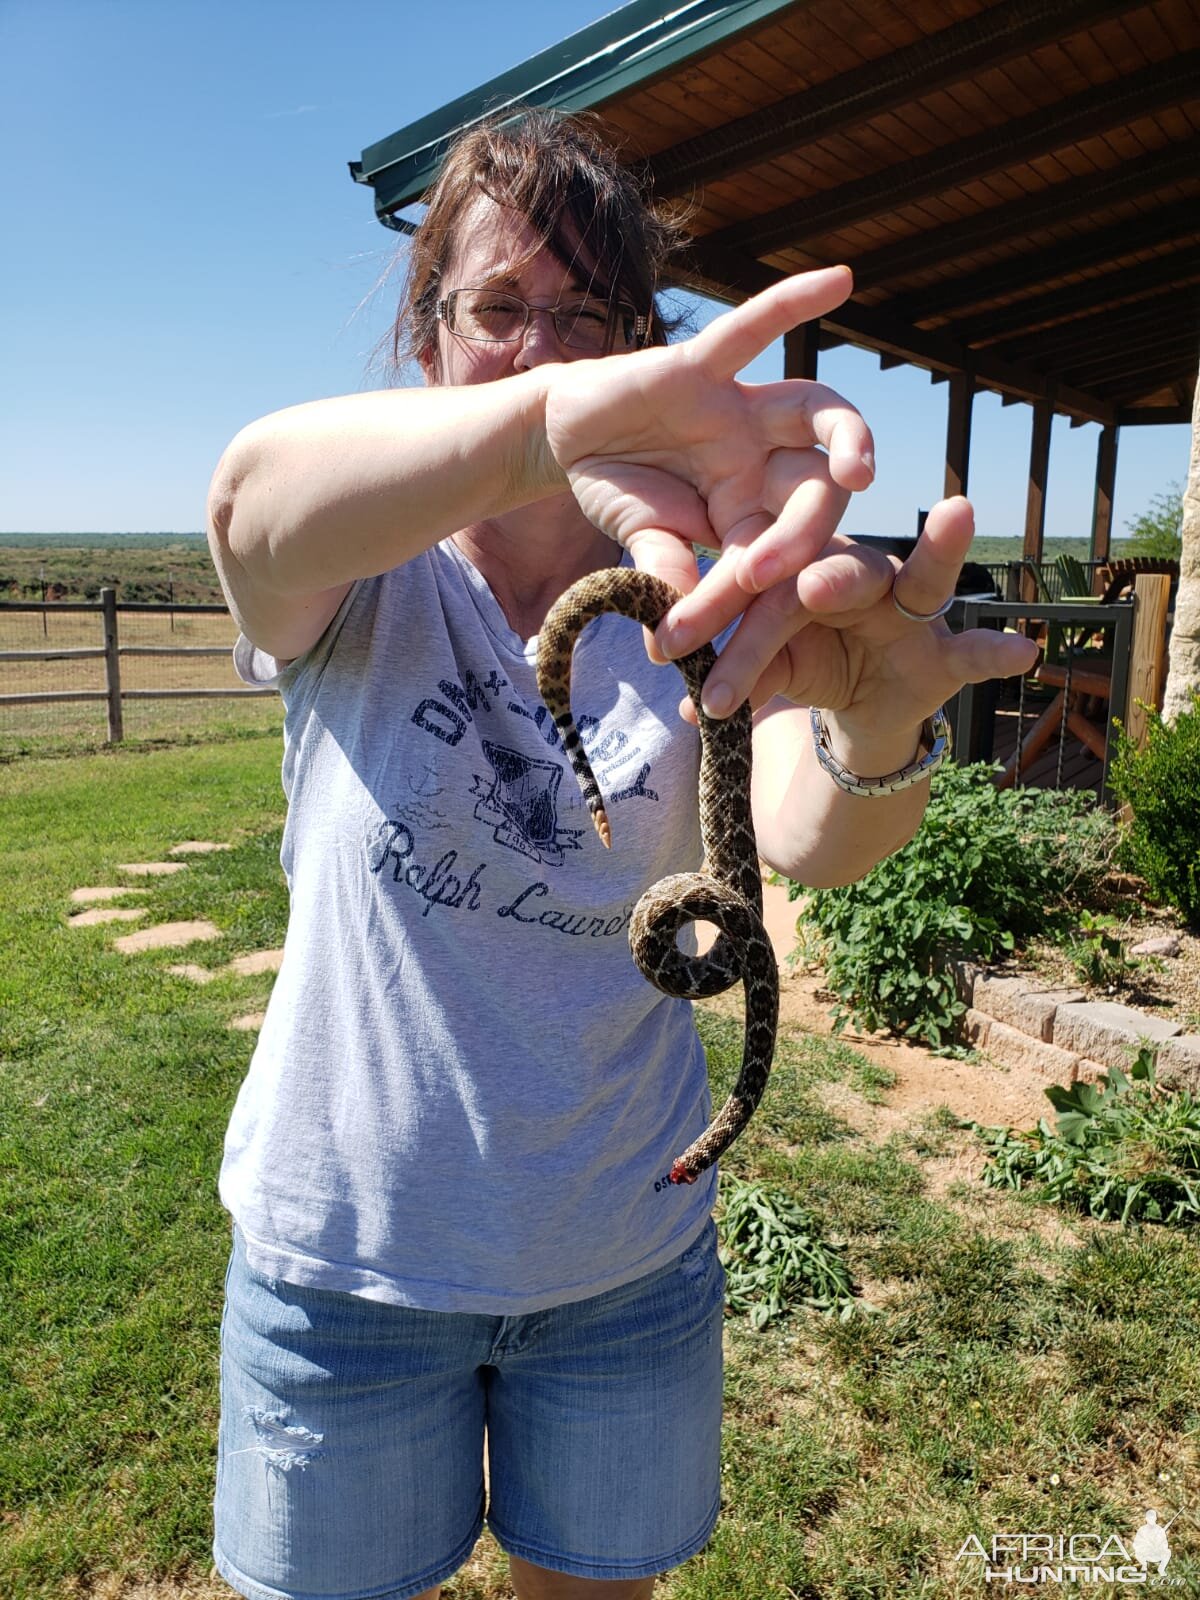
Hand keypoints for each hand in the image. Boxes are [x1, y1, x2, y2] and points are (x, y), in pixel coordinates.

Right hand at [542, 266, 873, 599]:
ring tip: (860, 474)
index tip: (748, 611)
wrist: (567, 439)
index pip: (779, 549)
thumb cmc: (615, 491)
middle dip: (803, 532)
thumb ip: (663, 568)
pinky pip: (754, 329)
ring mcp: (743, 408)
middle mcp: (763, 456)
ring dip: (849, 438)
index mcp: (754, 509)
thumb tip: (671, 625)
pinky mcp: (706, 364)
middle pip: (814, 488)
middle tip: (782, 568)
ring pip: (815, 411)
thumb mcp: (638, 537)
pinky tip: (841, 280)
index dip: (770, 578)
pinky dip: (793, 303)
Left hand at [665, 498, 1039, 750]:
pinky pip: (972, 654)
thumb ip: (743, 679)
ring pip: (923, 580)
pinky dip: (996, 652)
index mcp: (801, 572)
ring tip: (957, 513)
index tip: (677, 638)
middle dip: (823, 580)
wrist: (849, 707)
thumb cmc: (801, 665)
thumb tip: (691, 712)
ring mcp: (909, 613)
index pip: (761, 584)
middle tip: (809, 587)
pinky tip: (1026, 653)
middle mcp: (859, 577)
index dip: (721, 608)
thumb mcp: (766, 673)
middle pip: (837, 571)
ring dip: (939, 552)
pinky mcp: (943, 657)